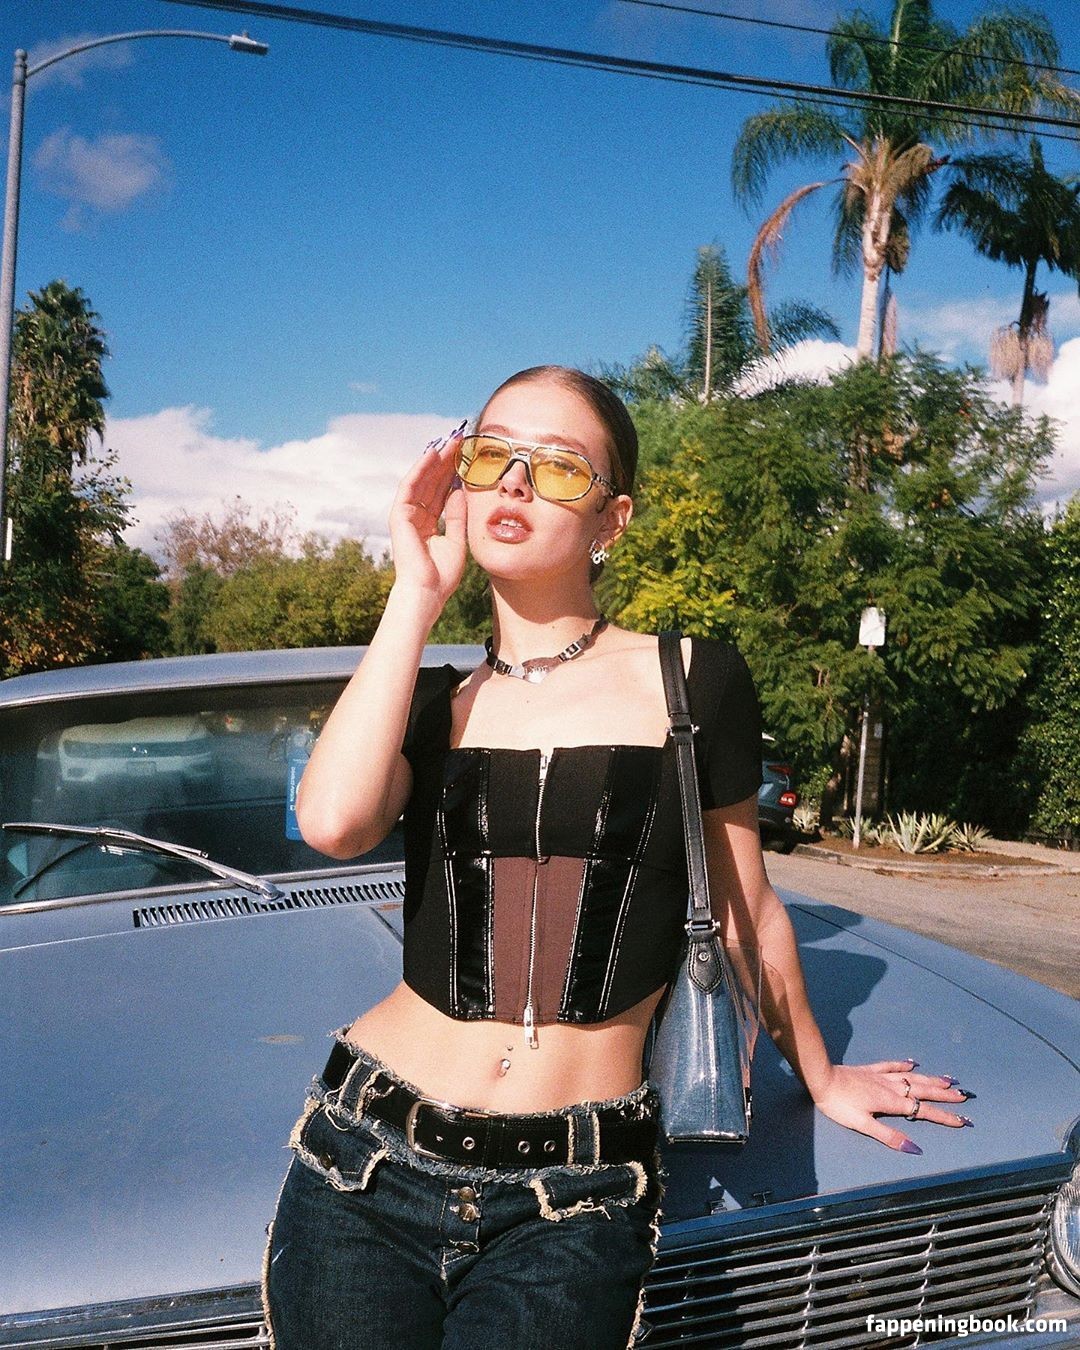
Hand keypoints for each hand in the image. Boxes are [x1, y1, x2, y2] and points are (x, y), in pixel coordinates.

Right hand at [388, 425, 467, 609]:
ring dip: (435, 460)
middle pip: (432, 484)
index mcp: (428, 526)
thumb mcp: (457, 540)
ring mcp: (406, 516)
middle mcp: (415, 518)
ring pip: (422, 481)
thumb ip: (457, 515)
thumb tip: (461, 491)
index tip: (467, 458)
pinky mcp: (399, 515)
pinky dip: (420, 468)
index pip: (441, 494)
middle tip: (460, 442)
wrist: (427, 591)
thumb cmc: (442, 575)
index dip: (453, 476)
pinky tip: (432, 453)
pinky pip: (410, 486)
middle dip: (446, 463)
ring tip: (449, 442)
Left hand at [811, 1059, 972, 1153]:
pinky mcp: (869, 1070)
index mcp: (891, 1102)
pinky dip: (903, 1065)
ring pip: (911, 1078)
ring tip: (948, 1080)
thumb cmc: (839, 1105)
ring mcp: (880, 1077)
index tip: (962, 1120)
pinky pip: (891, 1066)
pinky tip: (912, 1063)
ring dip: (930, 1079)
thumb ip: (889, 1136)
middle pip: (922, 1091)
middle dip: (944, 1095)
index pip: (922, 1111)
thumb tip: (915, 1148)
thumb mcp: (863, 1125)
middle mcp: (890, 1087)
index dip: (943, 1117)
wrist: (822, 1079)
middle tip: (964, 1096)